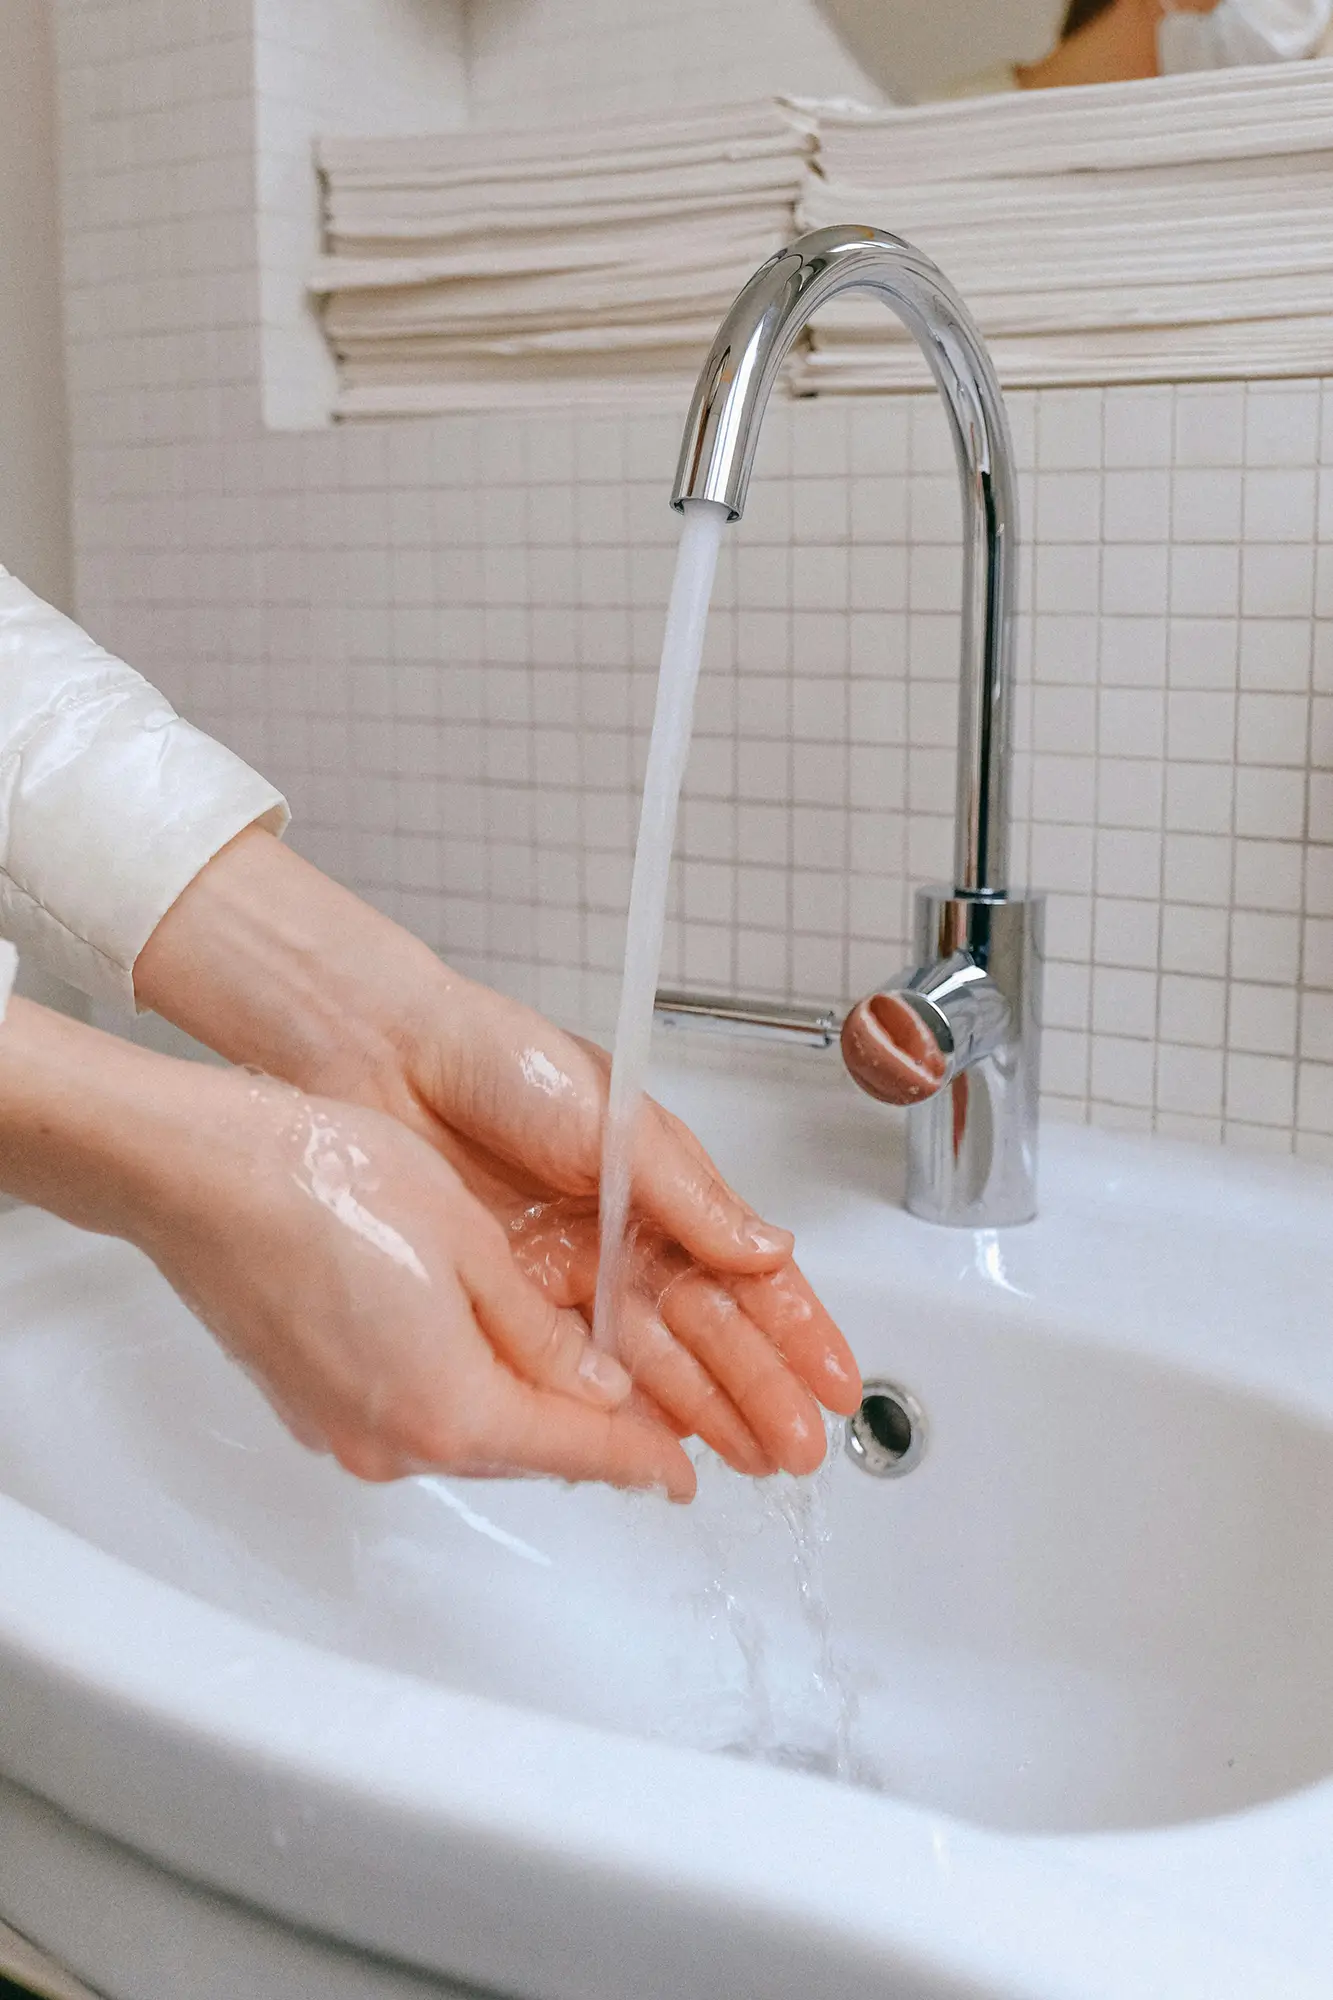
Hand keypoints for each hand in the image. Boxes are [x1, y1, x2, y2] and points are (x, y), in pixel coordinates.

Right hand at [0, 1004, 695, 1495]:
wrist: (198, 1175)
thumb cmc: (325, 1184)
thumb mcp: (471, 1245)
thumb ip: (541, 1328)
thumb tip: (595, 1382)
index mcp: (452, 1407)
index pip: (580, 1450)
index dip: (643, 1457)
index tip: (682, 1471)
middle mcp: (394, 1442)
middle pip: (522, 1449)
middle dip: (588, 1435)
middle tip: (646, 1423)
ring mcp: (342, 1432)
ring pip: (463, 1432)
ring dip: (520, 1408)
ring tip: (571, 1379)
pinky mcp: (308, 1407)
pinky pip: (408, 1414)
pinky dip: (455, 1393)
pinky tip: (473, 1350)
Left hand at [135, 829, 861, 1475]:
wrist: (383, 1060)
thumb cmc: (498, 1060)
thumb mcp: (613, 1119)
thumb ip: (691, 1194)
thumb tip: (769, 1251)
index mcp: (659, 1191)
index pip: (745, 1275)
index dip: (794, 1330)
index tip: (835, 1381)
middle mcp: (620, 1241)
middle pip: (706, 1332)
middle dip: (760, 1390)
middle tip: (800, 1449)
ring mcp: (566, 1279)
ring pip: (651, 1361)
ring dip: (704, 1412)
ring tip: (752, 1460)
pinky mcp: (510, 1305)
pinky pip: (574, 1371)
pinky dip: (619, 1411)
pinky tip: (657, 1447)